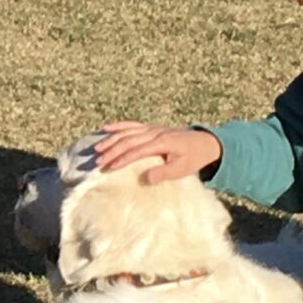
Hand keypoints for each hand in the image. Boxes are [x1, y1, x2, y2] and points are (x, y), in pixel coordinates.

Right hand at [91, 122, 222, 183]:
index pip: (138, 150)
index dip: (123, 159)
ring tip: (97, 148)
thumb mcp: (182, 169)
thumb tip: (146, 178)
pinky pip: (131, 125)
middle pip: (129, 140)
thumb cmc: (193, 158)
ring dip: (111, 139)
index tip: (110, 167)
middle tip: (98, 161)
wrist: (204, 142)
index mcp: (163, 142)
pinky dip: (118, 126)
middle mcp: (155, 132)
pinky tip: (105, 128)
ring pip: (127, 131)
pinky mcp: (151, 127)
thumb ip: (164, 173)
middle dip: (112, 150)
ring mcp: (152, 128)